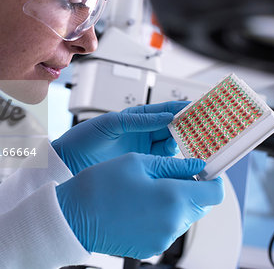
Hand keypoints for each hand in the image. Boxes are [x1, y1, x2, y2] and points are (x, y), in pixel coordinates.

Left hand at [52, 101, 188, 174]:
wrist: (68, 163)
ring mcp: (142, 150)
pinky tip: (184, 163)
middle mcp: (141, 133)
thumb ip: (138, 120)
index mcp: (135, 118)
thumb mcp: (111, 124)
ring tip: (198, 146)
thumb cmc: (83, 139)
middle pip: (173, 129)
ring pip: (171, 145)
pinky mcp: (141, 166)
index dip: (183, 110)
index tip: (201, 109)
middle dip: (189, 128)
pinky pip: (163, 162)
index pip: (165, 111)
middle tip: (206, 130)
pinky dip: (175, 162)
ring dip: (185, 145)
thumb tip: (166, 117)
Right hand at [56, 153, 223, 258]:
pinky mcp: (150, 247)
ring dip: (175, 201)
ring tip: (149, 188)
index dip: (212, 179)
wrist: (72, 217)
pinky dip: (162, 214)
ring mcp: (162, 239)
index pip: (215, 193)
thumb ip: (173, 165)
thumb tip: (197, 167)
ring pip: (184, 217)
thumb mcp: (137, 162)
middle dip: (191, 188)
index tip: (202, 170)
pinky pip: (167, 228)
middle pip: (200, 206)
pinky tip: (140, 204)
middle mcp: (173, 224)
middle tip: (170, 173)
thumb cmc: (100, 186)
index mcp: (173, 199)